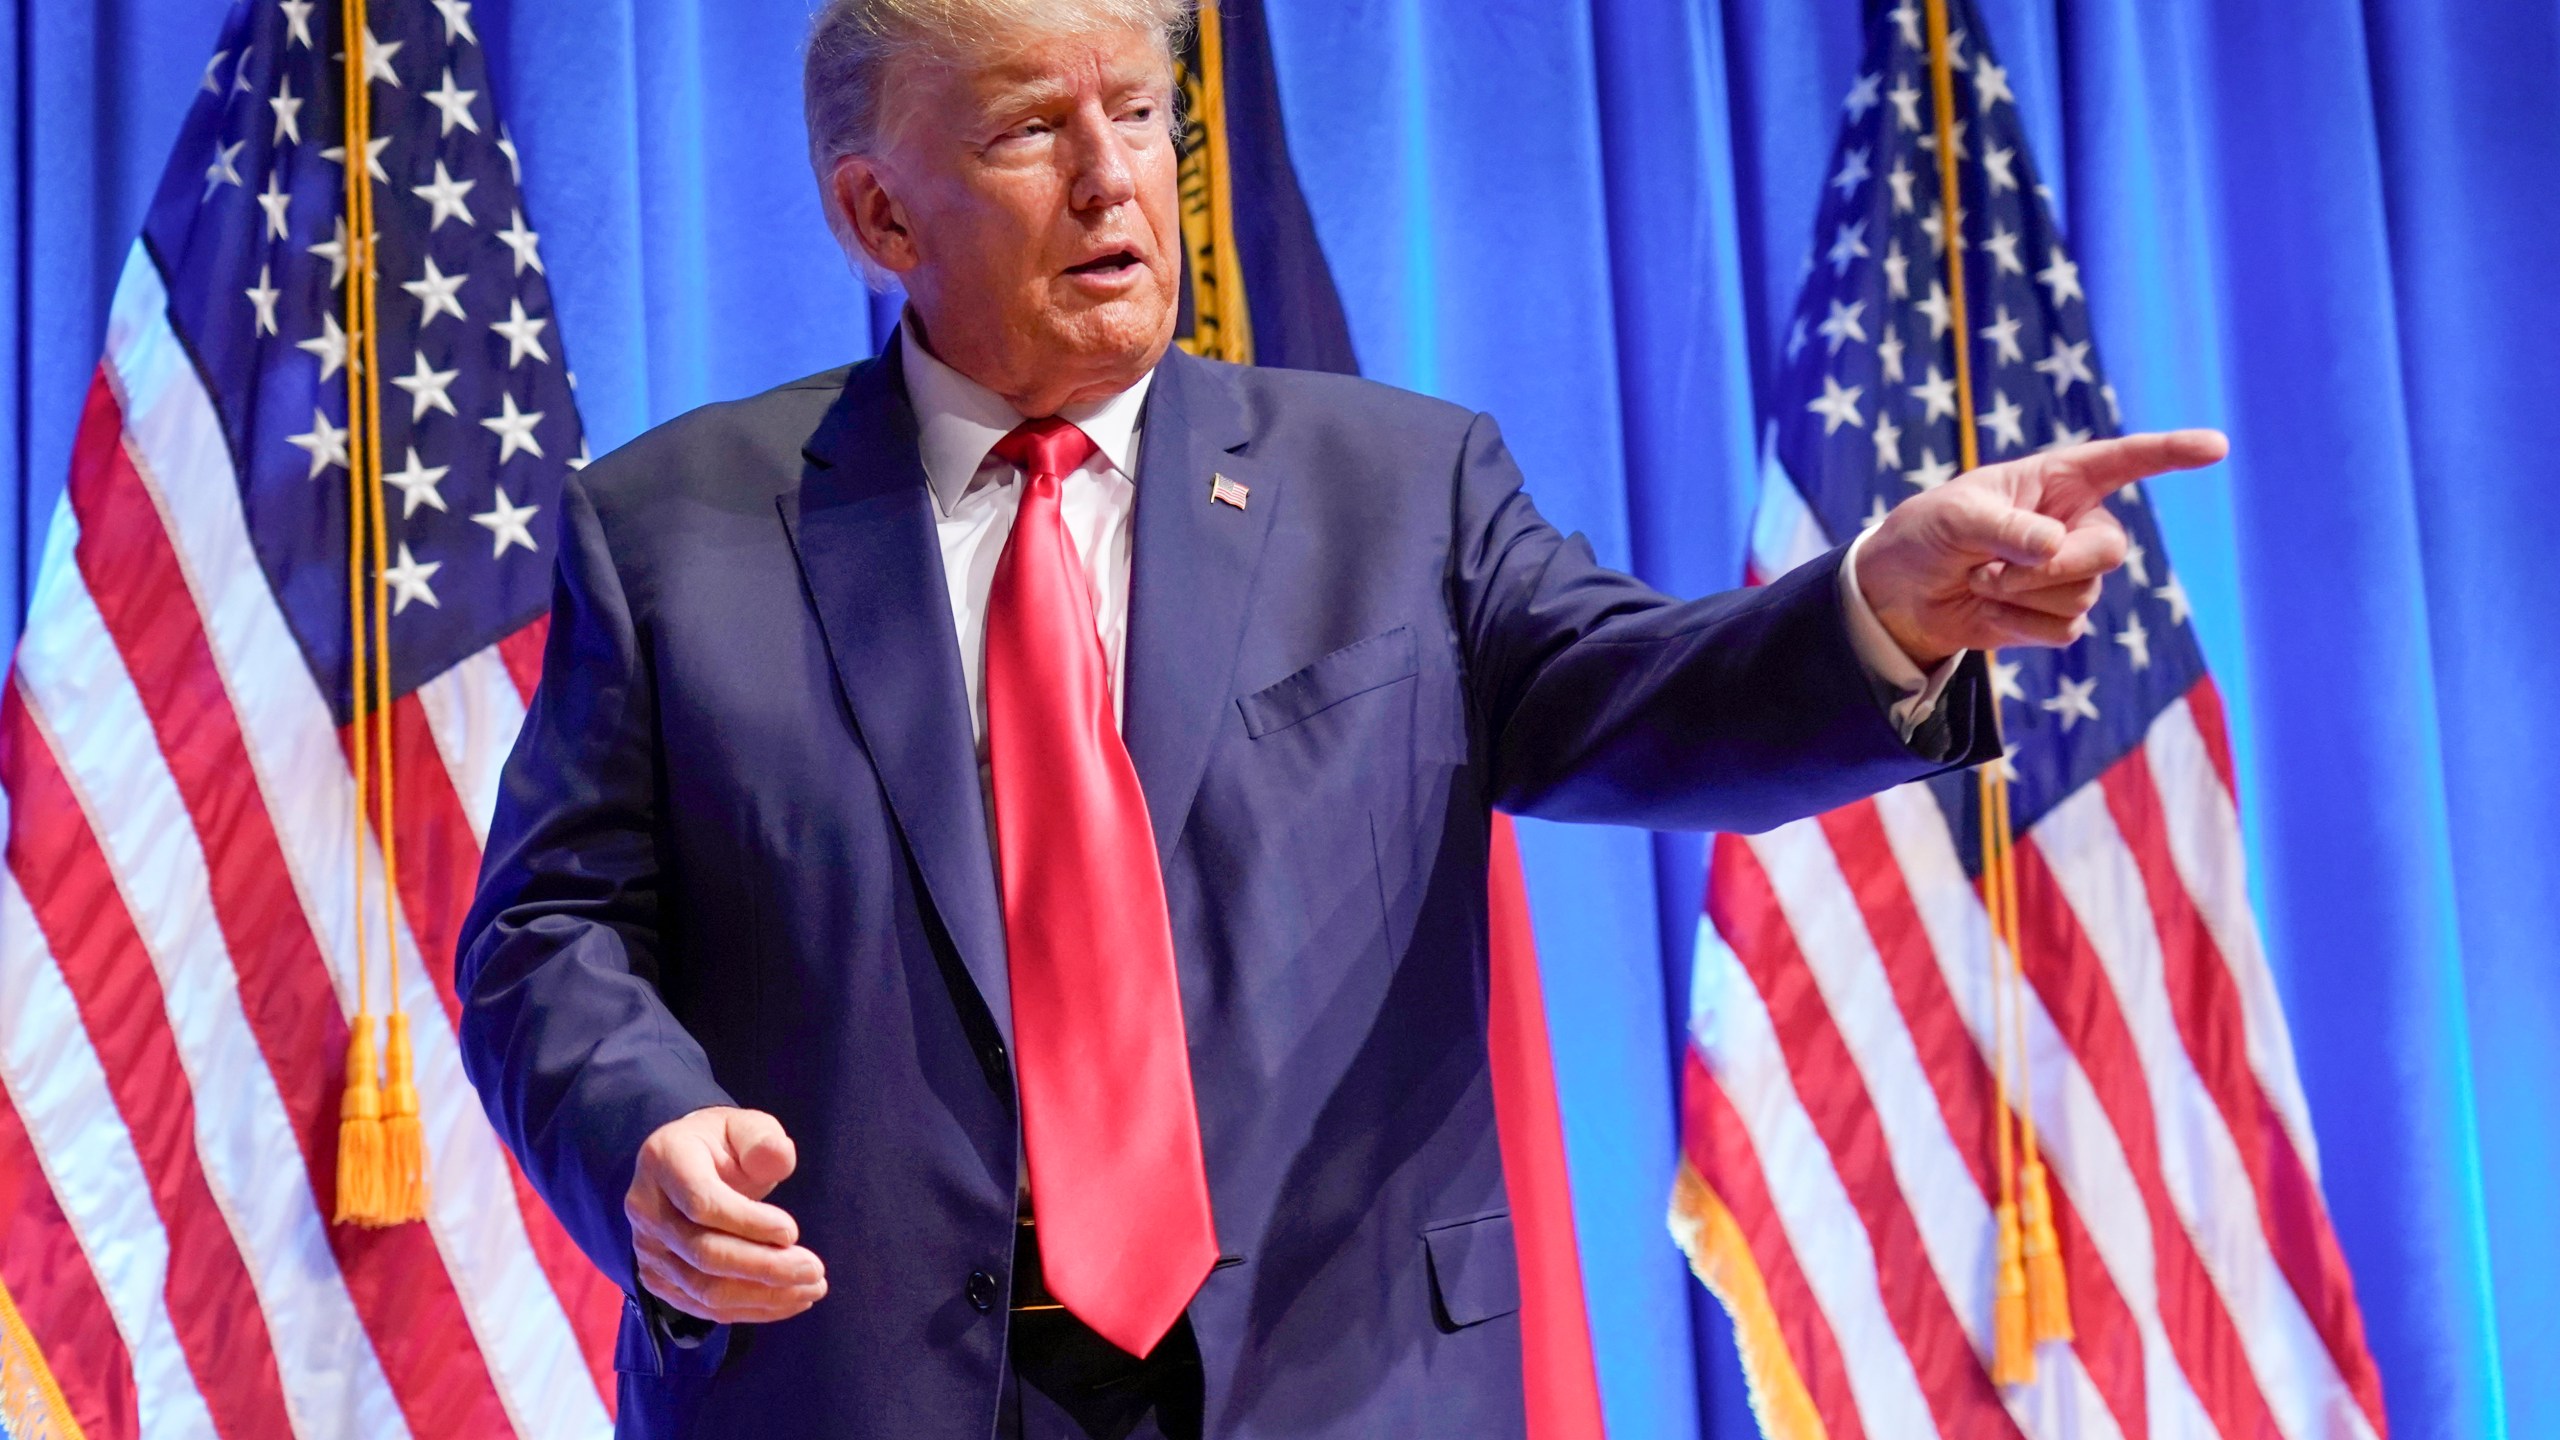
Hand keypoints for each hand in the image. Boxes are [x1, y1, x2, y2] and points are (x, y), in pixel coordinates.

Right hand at [627, 1106, 827, 1324]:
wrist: (687, 1166)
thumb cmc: (723, 1144)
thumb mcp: (745, 1126)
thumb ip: (764, 1140)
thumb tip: (778, 1157)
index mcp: (664, 1160)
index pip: (702, 1203)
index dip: (748, 1223)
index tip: (792, 1232)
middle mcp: (646, 1208)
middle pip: (704, 1253)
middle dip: (765, 1267)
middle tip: (814, 1270)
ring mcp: (647, 1249)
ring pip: (704, 1289)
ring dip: (763, 1295)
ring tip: (812, 1288)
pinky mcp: (658, 1279)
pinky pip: (704, 1307)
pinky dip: (750, 1309)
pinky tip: (788, 1300)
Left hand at [1857, 430, 2228, 666]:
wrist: (1901, 594)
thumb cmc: (1927, 534)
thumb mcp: (1955, 517)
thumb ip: (2004, 528)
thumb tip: (2055, 549)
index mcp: (2058, 479)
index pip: (2126, 461)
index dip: (2171, 452)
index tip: (2216, 446)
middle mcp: (2076, 524)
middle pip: (2109, 550)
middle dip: (2053, 568)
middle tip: (1991, 571)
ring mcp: (2072, 572)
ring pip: (2082, 595)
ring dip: (2020, 596)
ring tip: (1978, 581)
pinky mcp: (2057, 615)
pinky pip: (2064, 630)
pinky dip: (2018, 625)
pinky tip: (1988, 611)